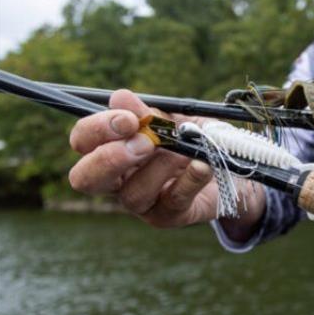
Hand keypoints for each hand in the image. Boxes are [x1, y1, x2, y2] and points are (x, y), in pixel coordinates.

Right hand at [68, 89, 263, 236]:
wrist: (231, 167)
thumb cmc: (194, 140)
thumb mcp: (175, 120)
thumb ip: (149, 112)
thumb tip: (120, 98)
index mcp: (112, 148)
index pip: (83, 141)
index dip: (97, 129)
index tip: (129, 119)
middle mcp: (118, 180)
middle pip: (85, 179)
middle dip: (110, 159)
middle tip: (145, 143)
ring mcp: (142, 203)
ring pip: (132, 194)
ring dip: (161, 166)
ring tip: (184, 151)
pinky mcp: (168, 216)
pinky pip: (172, 201)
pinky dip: (189, 180)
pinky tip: (201, 164)